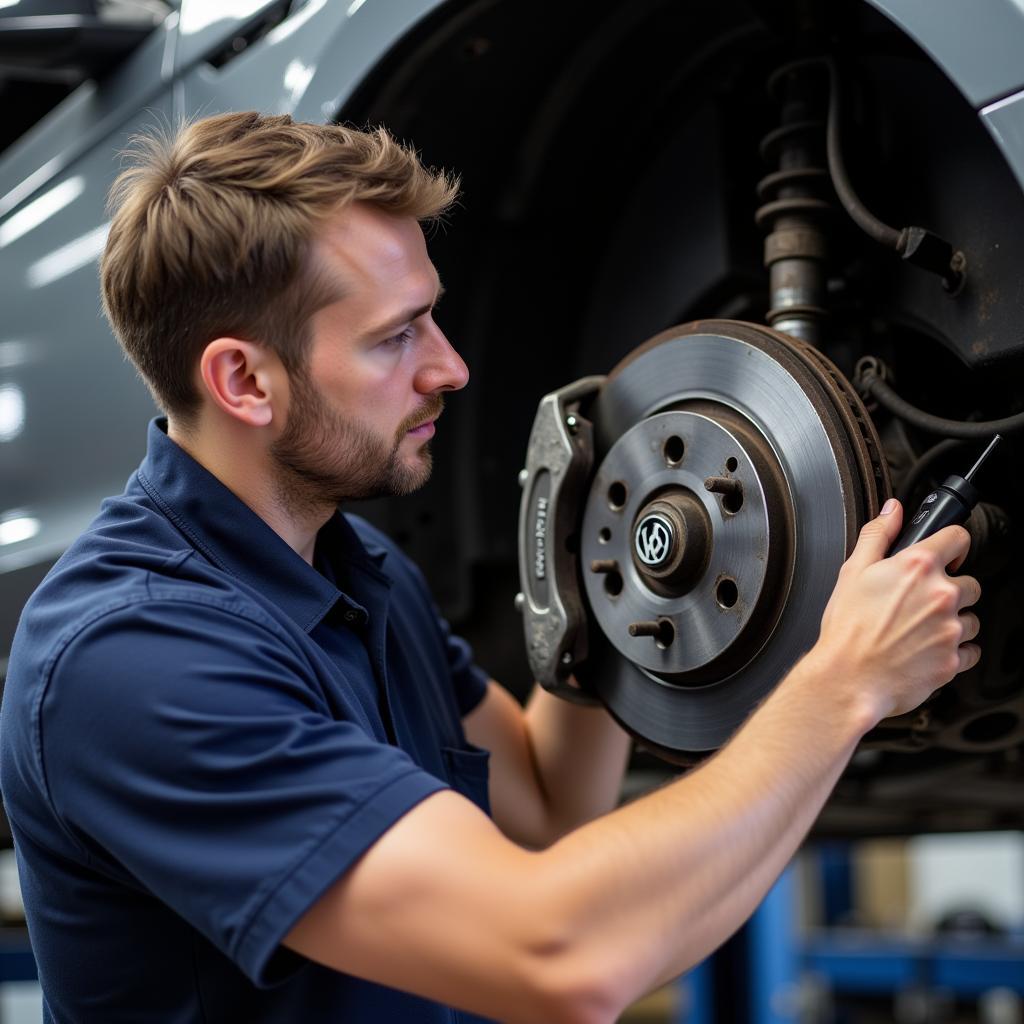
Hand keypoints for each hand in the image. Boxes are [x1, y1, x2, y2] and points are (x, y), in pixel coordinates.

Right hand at [810, 499, 980, 726]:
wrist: (848, 679)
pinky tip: (927, 650)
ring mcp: (951, 628)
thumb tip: (893, 511)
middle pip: (970, 582)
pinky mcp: (955, 660)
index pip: (957, 538)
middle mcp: (941, 594)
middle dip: (951, 590)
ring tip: (921, 630)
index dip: (951, 545)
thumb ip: (877, 535)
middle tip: (921, 603)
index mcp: (917, 567)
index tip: (946, 555)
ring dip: (954, 622)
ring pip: (972, 618)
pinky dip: (955, 651)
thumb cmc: (847, 630)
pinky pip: (971, 651)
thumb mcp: (852, 572)